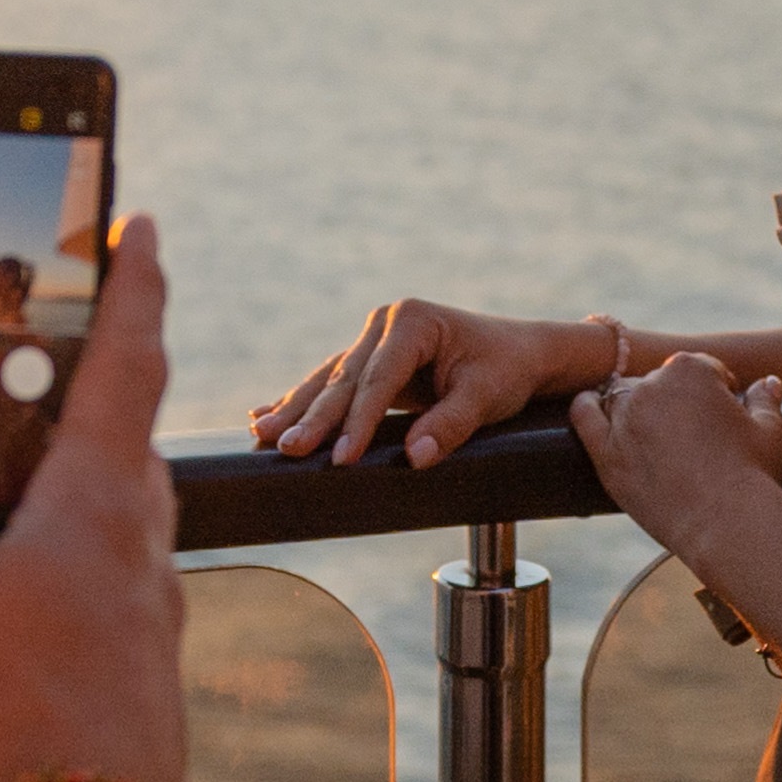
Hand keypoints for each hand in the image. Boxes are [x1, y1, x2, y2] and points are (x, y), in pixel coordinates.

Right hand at [0, 217, 188, 781]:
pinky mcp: (121, 706)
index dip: (132, 285)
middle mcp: (140, 558)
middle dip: (65, 422)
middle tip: (19, 400)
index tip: (144, 229)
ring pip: (85, 550)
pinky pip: (64, 634)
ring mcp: (139, 636)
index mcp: (103, 500)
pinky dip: (16, 623)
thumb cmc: (8, 708)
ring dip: (30, 534)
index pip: (127, 359)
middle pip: (111, 457)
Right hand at [251, 298, 608, 471]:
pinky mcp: (369, 358)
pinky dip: (301, 402)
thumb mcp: (488, 397)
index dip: (358, 422)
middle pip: (343, 378)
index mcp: (412, 321)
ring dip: (295, 409)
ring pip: (328, 380)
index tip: (342, 459)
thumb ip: (451, 424)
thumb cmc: (506, 371)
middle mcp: (385, 323)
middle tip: (285, 448)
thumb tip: (416, 458)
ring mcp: (373, 338)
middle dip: (313, 417)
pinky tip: (262, 414)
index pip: (377, 379)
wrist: (520, 354)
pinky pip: (331, 383)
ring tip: (261, 434)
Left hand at [570, 353, 781, 567]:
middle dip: (679, 402)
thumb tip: (769, 383)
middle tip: (697, 437)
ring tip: (659, 434)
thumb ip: (764, 399)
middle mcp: (652, 387)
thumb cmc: (754, 474)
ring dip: (640, 408)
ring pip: (624, 398)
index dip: (717, 390)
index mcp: (691, 370)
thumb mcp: (770, 429)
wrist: (728, 524)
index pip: (702, 368)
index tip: (725, 413)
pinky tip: (592, 406)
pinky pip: (584, 417)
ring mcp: (625, 420)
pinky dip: (586, 407)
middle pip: (661, 383)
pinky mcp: (607, 453)